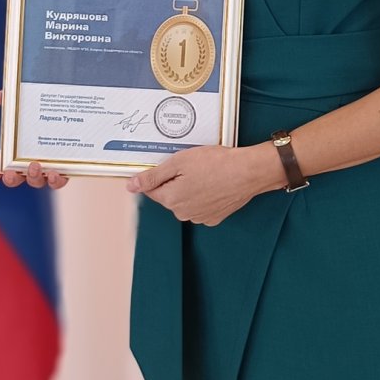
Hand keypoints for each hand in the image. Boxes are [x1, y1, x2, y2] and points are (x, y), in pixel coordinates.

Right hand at [0, 91, 69, 189]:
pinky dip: (56, 181)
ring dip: (34, 177)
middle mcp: (30, 162)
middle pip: (17, 178)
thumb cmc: (41, 111)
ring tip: (35, 166)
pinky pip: (59, 181)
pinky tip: (56, 174)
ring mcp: (46, 168)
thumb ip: (9, 100)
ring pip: (37, 181)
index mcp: (17, 151)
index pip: (1, 165)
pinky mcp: (65, 169)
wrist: (70, 110)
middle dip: (12, 178)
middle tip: (12, 172)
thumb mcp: (24, 104)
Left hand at [125, 143, 273, 225]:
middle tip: (192, 166)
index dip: (159, 174)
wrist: (248, 172)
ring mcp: (200, 217)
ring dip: (190, 189)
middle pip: (169, 195)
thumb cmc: (217, 164)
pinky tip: (213, 184)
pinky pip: (201, 206)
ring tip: (206, 173)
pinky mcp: (214, 217)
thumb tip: (131, 185)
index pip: (151, 189)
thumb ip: (153, 176)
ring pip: (185, 201)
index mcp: (171, 199)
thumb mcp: (179, 162)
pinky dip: (204, 196)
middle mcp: (183, 213)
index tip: (171, 165)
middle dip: (176, 181)